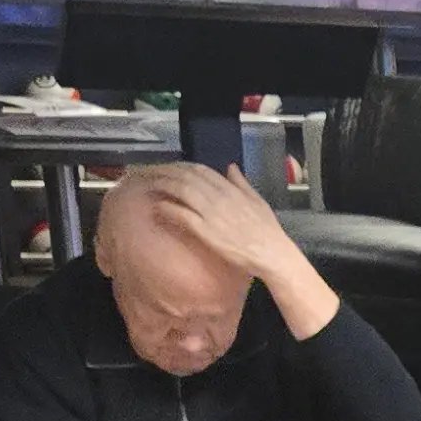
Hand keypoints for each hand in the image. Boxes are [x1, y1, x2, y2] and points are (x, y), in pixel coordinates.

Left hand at [102, 160, 289, 283]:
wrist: (272, 254)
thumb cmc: (267, 231)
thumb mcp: (258, 201)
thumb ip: (242, 183)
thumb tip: (230, 167)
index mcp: (231, 189)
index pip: (200, 169)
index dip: (180, 166)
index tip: (168, 167)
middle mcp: (219, 197)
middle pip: (185, 177)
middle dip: (164, 172)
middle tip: (148, 173)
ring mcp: (212, 213)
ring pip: (181, 191)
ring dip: (162, 186)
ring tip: (147, 186)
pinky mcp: (206, 231)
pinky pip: (182, 214)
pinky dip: (168, 208)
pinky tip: (157, 208)